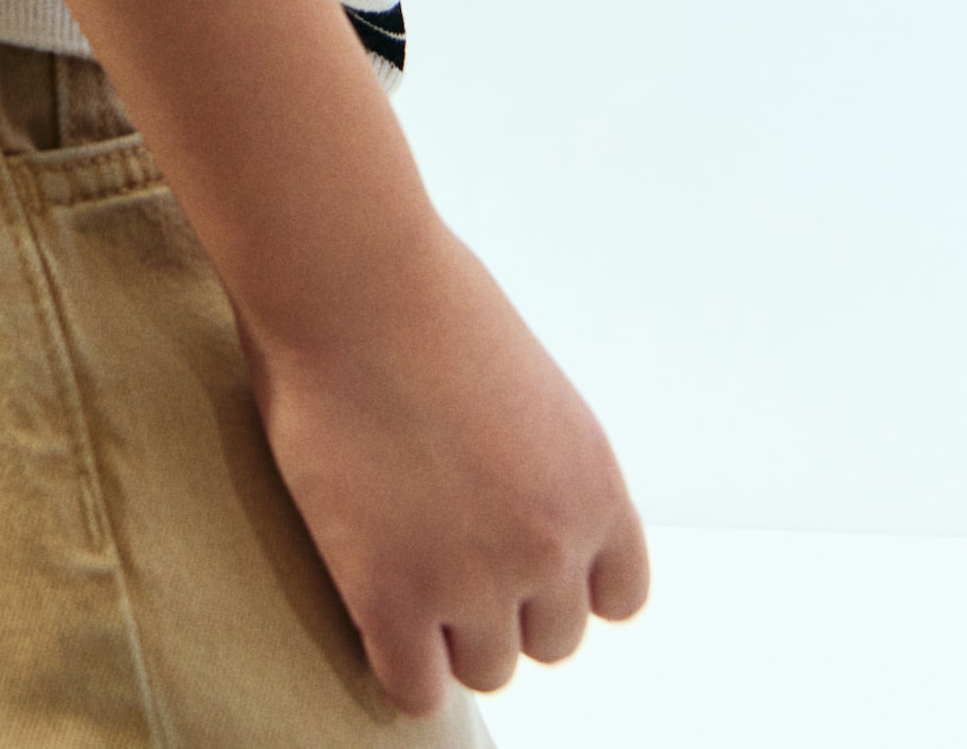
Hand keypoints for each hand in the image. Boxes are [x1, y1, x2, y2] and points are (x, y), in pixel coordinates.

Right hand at [240, 217, 649, 714]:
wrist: (349, 277)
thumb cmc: (419, 296)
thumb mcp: (522, 384)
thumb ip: (532, 461)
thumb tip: (503, 502)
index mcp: (595, 485)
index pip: (617, 596)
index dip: (561, 579)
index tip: (512, 554)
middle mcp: (552, 545)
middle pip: (549, 640)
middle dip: (501, 604)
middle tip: (440, 548)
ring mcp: (475, 580)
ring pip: (484, 669)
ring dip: (446, 632)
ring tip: (397, 565)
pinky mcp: (393, 597)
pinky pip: (413, 690)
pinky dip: (394, 660)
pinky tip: (369, 607)